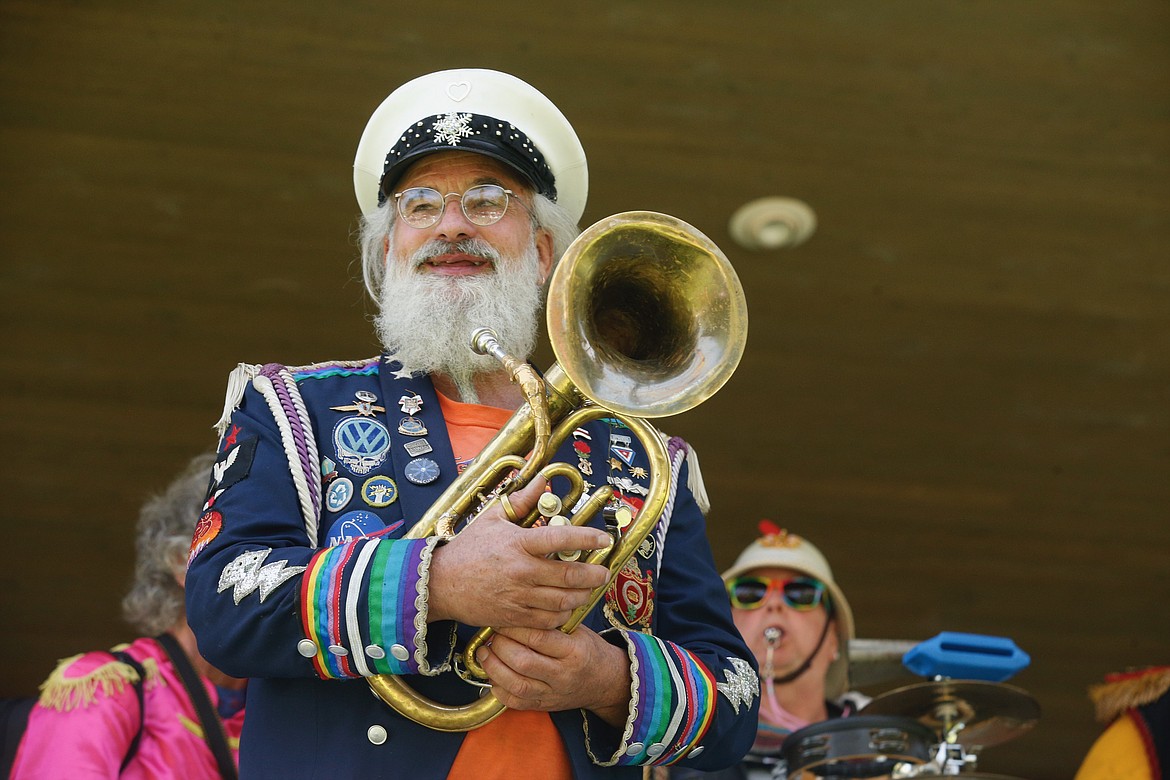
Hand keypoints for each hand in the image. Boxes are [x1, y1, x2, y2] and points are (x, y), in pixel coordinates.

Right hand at [427, 476, 612, 628]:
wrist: (440, 583)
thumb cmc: (468, 549)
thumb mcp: (492, 518)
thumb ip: (521, 500)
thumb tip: (543, 481)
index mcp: (518, 544)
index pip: (561, 540)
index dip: (587, 539)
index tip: (603, 539)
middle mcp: (521, 571)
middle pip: (570, 575)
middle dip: (594, 574)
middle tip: (604, 571)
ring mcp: (518, 597)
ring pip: (563, 600)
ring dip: (582, 595)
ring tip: (589, 588)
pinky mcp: (514, 617)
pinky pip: (548, 620)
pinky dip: (564, 614)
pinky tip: (567, 605)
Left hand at [476, 624, 631, 726]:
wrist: (605, 681)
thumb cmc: (588, 649)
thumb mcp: (577, 630)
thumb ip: (551, 622)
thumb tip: (515, 611)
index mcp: (575, 651)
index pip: (538, 637)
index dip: (514, 627)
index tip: (503, 617)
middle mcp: (563, 674)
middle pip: (523, 662)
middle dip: (500, 646)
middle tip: (492, 634)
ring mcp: (553, 693)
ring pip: (516, 685)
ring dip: (493, 668)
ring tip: (485, 653)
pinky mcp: (543, 706)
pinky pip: (515, 702)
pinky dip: (498, 689)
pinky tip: (492, 674)